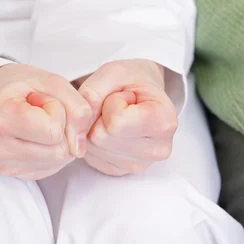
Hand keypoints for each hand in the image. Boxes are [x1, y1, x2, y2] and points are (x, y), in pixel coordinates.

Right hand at [0, 64, 92, 180]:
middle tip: (40, 112)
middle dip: (61, 128)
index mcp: (0, 118)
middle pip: (59, 150)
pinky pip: (52, 167)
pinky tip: (36, 136)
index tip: (40, 99)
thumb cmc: (22, 86)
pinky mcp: (13, 174)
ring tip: (38, 123)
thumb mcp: (53, 82)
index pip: (54, 130)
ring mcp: (3, 165)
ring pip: (58, 160)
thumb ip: (77, 109)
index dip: (58, 111)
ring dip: (59, 141)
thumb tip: (79, 150)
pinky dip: (52, 151)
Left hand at [77, 59, 176, 175]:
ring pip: (93, 148)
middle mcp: (159, 149)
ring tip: (116, 117)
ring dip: (95, 127)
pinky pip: (91, 157)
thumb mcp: (113, 72)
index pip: (117, 121)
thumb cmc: (132, 81)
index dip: (111, 103)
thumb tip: (77, 131)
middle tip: (118, 105)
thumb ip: (92, 93)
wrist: (142, 93)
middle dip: (100, 116)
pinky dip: (93, 141)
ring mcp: (142, 164)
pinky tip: (110, 130)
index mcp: (165, 121)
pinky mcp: (123, 171)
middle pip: (102, 137)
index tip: (125, 96)